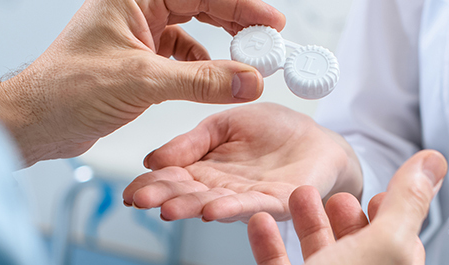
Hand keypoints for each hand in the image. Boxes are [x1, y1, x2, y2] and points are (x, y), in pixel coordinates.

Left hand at [0, 0, 285, 165]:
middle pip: (199, 4)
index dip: (239, 5)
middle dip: (236, 20)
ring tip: (248, 60)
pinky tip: (215, 78)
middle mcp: (135, 8)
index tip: (270, 21)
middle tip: (268, 38)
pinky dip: (202, 66)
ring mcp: (137, 34)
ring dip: (220, 46)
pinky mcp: (138, 60)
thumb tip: (247, 79)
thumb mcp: (143, 82)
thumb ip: (201, 80)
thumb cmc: (65, 90)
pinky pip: (182, 56)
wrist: (33, 123)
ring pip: (193, 30)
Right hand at [122, 103, 362, 221]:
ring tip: (169, 210)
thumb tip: (153, 158)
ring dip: (191, 209)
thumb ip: (191, 141)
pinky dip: (232, 209)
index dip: (151, 184)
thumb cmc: (273, 130)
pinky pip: (253, 207)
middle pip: (189, 195)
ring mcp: (249, 197)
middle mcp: (222, 188)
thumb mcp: (224, 123)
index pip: (173, 178)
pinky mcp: (278, 202)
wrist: (318, 138)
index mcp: (206, 169)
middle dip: (164, 198)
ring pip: (214, 204)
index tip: (130, 190)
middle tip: (141, 200)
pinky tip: (212, 211)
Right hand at [248, 150, 446, 264]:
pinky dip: (269, 242)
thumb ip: (406, 201)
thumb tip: (433, 163)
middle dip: (339, 210)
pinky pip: (278, 263)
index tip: (375, 192)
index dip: (387, 211)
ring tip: (296, 193)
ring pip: (316, 249)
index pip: (399, 238)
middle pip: (353, 242)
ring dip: (304, 218)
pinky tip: (260, 221)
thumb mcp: (385, 243)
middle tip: (330, 191)